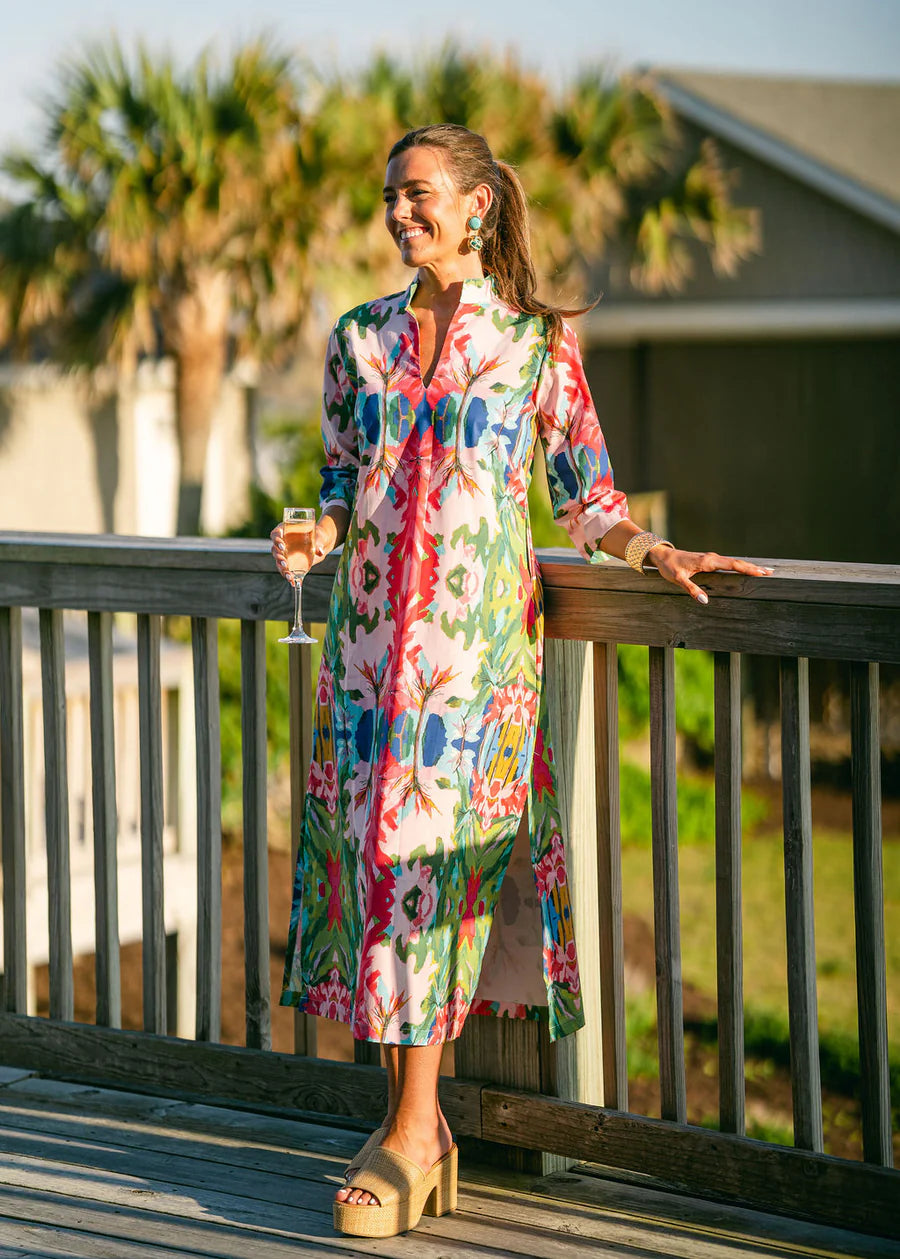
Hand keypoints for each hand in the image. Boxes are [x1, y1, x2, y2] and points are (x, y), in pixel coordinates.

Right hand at [269, 516, 337, 579]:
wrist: (320, 543)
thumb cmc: (318, 536)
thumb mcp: (319, 537)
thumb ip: (319, 544)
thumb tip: (320, 552)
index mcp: (285, 532)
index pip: (275, 534)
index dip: (276, 539)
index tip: (282, 545)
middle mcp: (282, 543)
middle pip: (275, 550)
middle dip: (279, 557)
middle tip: (285, 563)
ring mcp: (285, 554)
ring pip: (279, 562)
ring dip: (282, 569)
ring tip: (289, 576)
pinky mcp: (290, 564)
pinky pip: (286, 571)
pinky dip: (289, 577)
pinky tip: (294, 583)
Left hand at [649, 546, 773, 604]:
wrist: (663, 555)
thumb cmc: (670, 567)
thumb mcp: (678, 580)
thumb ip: (691, 589)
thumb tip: (705, 601)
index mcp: (708, 562)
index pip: (732, 565)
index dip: (747, 569)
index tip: (761, 572)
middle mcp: (712, 558)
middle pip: (737, 563)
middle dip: (754, 568)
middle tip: (771, 572)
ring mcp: (712, 559)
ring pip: (734, 562)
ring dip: (749, 566)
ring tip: (764, 571)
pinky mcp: (710, 561)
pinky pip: (728, 563)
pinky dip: (739, 566)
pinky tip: (745, 570)